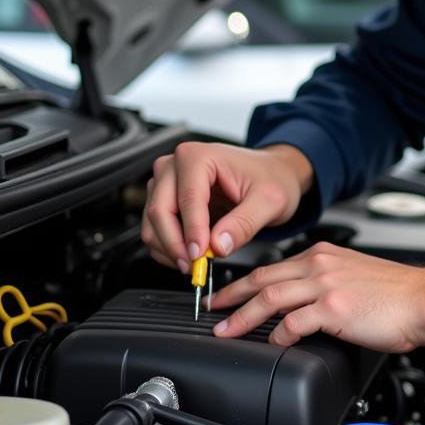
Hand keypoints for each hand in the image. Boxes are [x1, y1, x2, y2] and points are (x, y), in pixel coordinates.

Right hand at [140, 142, 312, 272]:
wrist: (272, 175)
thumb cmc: (271, 179)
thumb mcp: (270, 201)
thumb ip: (244, 223)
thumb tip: (218, 246)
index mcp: (199, 157)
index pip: (187, 199)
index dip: (192, 232)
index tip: (200, 257)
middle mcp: (175, 165)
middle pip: (159, 211)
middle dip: (175, 245)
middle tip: (195, 267)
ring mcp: (166, 181)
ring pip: (152, 224)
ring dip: (170, 250)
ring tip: (197, 263)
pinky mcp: (165, 199)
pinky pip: (155, 230)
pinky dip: (168, 249)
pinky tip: (191, 256)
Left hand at [209, 241, 424, 359]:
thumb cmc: (400, 295)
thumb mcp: (358, 277)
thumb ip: (330, 285)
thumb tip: (308, 307)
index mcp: (326, 255)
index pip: (276, 266)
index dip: (247, 282)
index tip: (231, 294)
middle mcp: (322, 264)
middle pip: (264, 278)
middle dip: (233, 295)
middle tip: (213, 310)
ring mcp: (326, 284)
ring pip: (270, 297)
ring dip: (243, 316)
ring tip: (226, 331)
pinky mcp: (333, 308)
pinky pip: (293, 322)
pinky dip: (277, 334)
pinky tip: (272, 344)